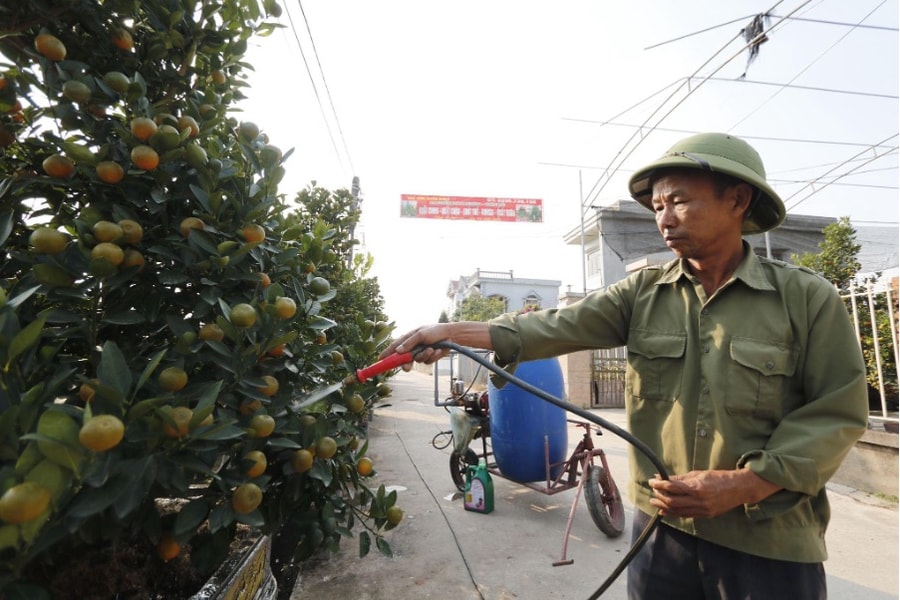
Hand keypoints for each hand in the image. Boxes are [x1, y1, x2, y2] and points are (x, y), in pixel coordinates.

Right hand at [378, 324, 452, 369]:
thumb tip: (398, 351)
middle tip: (406, 367)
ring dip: (424, 356)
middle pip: (404, 359)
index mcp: (408, 339)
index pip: (394, 347)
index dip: (387, 354)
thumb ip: (409, 343)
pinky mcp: (428, 357)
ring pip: (417, 361)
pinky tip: (437, 350)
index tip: (380, 360)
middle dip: (406, 363)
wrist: (450, 335)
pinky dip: (432, 357)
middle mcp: (413, 346)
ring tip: (431, 349)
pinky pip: (427, 361)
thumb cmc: (435, 331)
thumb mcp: (421, 334)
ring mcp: (420, 352)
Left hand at [648, 468, 780, 518]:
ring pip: (677, 511)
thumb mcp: (699, 474)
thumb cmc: (719, 477)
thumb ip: (680, 478)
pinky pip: (685, 515)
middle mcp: (698, 500)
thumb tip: (663, 478)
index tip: (652, 481)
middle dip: (660, 497)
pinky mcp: (705, 515)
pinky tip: (665, 511)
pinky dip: (673, 514)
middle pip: (672, 501)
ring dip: (664, 507)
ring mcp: (702, 510)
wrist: (739, 489)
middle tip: (653, 492)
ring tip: (655, 503)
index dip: (660, 484)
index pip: (672, 487)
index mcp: (697, 487)